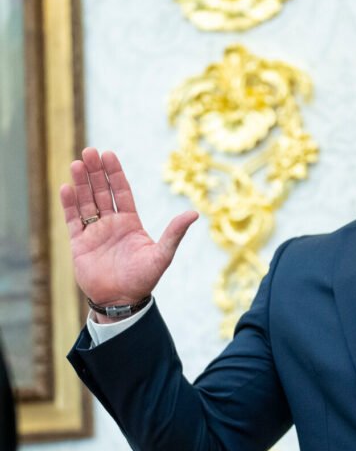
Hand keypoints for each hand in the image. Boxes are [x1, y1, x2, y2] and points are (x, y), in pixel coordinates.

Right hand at [59, 148, 197, 310]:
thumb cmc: (144, 279)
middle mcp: (111, 224)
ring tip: (78, 163)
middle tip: (90, 151)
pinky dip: (69, 204)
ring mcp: (94, 232)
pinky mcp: (79, 243)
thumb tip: (194, 213)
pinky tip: (67, 187)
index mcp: (130, 223)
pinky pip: (72, 220)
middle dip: (96, 172)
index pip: (121, 192)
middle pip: (101, 192)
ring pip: (85, 202)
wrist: (122, 300)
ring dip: (81, 183)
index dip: (115, 174)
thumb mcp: (162, 254)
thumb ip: (175, 233)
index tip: (109, 155)